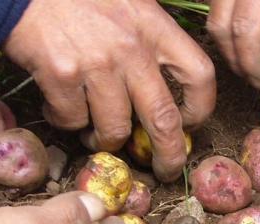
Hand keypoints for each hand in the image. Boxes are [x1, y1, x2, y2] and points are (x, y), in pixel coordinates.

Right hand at [2, 0, 215, 180]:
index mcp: (153, 26)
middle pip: (163, 119)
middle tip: (164, 170)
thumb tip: (164, 84)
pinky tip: (59, 106)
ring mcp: (95, 64)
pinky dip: (66, 122)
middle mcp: (130, 48)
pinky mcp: (60, 75)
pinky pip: (72, 120)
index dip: (200, 108)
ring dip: (106, 141)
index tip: (190, 124)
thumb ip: (149, 35)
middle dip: (168, 155)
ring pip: (115, 129)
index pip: (199, 76)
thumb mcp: (128, 1)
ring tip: (95, 135)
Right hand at [207, 0, 259, 88]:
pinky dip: (226, 21)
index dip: (252, 62)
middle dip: (234, 58)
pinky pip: (217, 1)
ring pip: (213, 13)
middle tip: (253, 78)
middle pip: (220, 24)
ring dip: (227, 42)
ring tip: (249, 60)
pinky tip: (245, 33)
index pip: (244, 30)